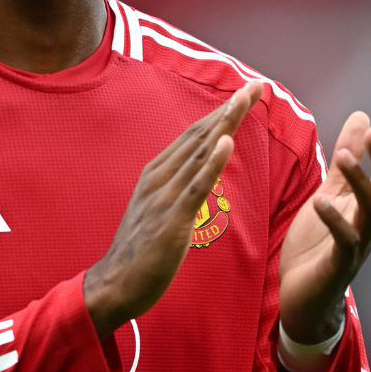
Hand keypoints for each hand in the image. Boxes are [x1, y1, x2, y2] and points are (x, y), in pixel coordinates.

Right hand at [84, 82, 262, 337]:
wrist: (114, 284)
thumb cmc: (139, 251)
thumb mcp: (156, 209)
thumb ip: (175, 188)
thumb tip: (196, 173)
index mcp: (156, 174)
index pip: (194, 136)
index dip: (220, 113)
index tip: (244, 94)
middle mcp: (159, 178)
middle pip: (200, 135)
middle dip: (230, 109)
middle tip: (256, 86)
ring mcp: (164, 197)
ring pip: (199, 153)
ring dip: (225, 124)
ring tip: (245, 99)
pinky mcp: (171, 220)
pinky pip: (195, 187)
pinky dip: (211, 163)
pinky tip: (226, 143)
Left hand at [278, 112, 370, 344]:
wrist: (305, 298)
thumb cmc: (318, 245)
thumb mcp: (330, 194)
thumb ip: (345, 162)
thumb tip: (363, 117)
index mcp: (365, 208)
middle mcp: (368, 225)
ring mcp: (357, 246)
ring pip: (370, 211)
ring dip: (360, 182)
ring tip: (345, 157)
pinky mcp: (338, 265)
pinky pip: (344, 241)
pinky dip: (334, 220)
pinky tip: (320, 200)